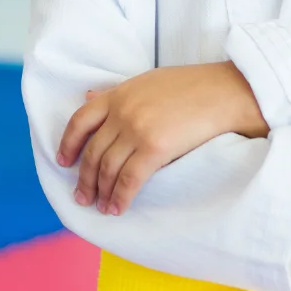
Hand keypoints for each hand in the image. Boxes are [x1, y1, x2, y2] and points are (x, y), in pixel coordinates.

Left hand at [59, 62, 268, 214]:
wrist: (226, 91)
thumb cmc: (194, 86)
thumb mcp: (148, 81)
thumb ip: (118, 93)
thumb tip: (88, 96)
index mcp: (119, 93)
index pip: (80, 120)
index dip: (68, 143)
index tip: (64, 161)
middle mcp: (123, 111)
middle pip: (93, 151)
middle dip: (84, 178)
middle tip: (81, 196)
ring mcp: (137, 130)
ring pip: (108, 169)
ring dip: (101, 192)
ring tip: (101, 206)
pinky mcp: (155, 148)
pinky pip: (129, 179)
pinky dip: (120, 197)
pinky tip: (117, 209)